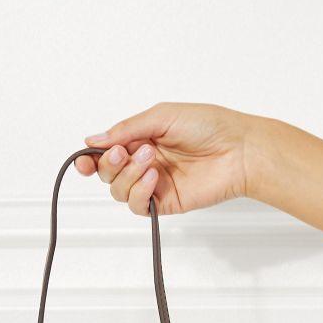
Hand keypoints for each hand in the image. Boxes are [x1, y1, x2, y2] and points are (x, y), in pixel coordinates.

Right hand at [76, 102, 258, 216]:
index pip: (107, 152)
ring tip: (151, 160)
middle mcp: (144, 162)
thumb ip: (127, 129)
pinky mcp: (165, 202)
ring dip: (128, 174)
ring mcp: (154, 184)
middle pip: (108, 173)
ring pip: (119, 190)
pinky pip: (138, 205)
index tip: (84, 160)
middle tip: (125, 151)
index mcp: (142, 138)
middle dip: (110, 163)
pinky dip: (139, 192)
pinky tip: (153, 178)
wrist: (238, 150)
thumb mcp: (162, 116)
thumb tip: (94, 140)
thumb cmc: (209, 126)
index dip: (91, 159)